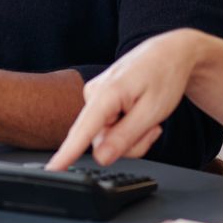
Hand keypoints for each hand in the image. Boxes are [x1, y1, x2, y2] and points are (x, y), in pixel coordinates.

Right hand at [46, 29, 199, 170]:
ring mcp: (95, 97)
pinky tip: (140, 113)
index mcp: (106, 93)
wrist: (169, 53)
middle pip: (103, 143)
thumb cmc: (164, 75)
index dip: (67, 152)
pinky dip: (128, 128)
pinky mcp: (100, 101)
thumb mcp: (152, 112)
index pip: (83, 130)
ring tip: (148, 116)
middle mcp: (94, 94)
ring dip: (132, 136)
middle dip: (131, 143)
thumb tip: (101, 158)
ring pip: (108, 139)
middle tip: (152, 127)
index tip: (52, 169)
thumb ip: (125, 137)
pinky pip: (110, 129)